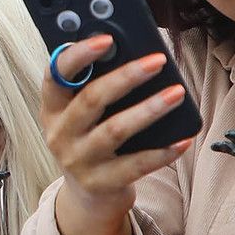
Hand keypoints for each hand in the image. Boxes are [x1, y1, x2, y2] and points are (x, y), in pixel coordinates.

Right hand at [40, 38, 193, 234]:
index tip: (106, 38)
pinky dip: (162, 151)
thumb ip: (95, 86)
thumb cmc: (92, 140)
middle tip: (157, 60)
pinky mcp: (101, 183)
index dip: (77, 56)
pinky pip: (136, 165)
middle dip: (125, 77)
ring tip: (177, 93)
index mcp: (52, 109)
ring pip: (115, 130)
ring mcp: (78, 161)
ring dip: (149, 109)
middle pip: (90, 100)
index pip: (55, 76)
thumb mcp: (81, 115)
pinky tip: (183, 138)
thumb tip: (134, 53)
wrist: (89, 195)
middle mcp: (59, 134)